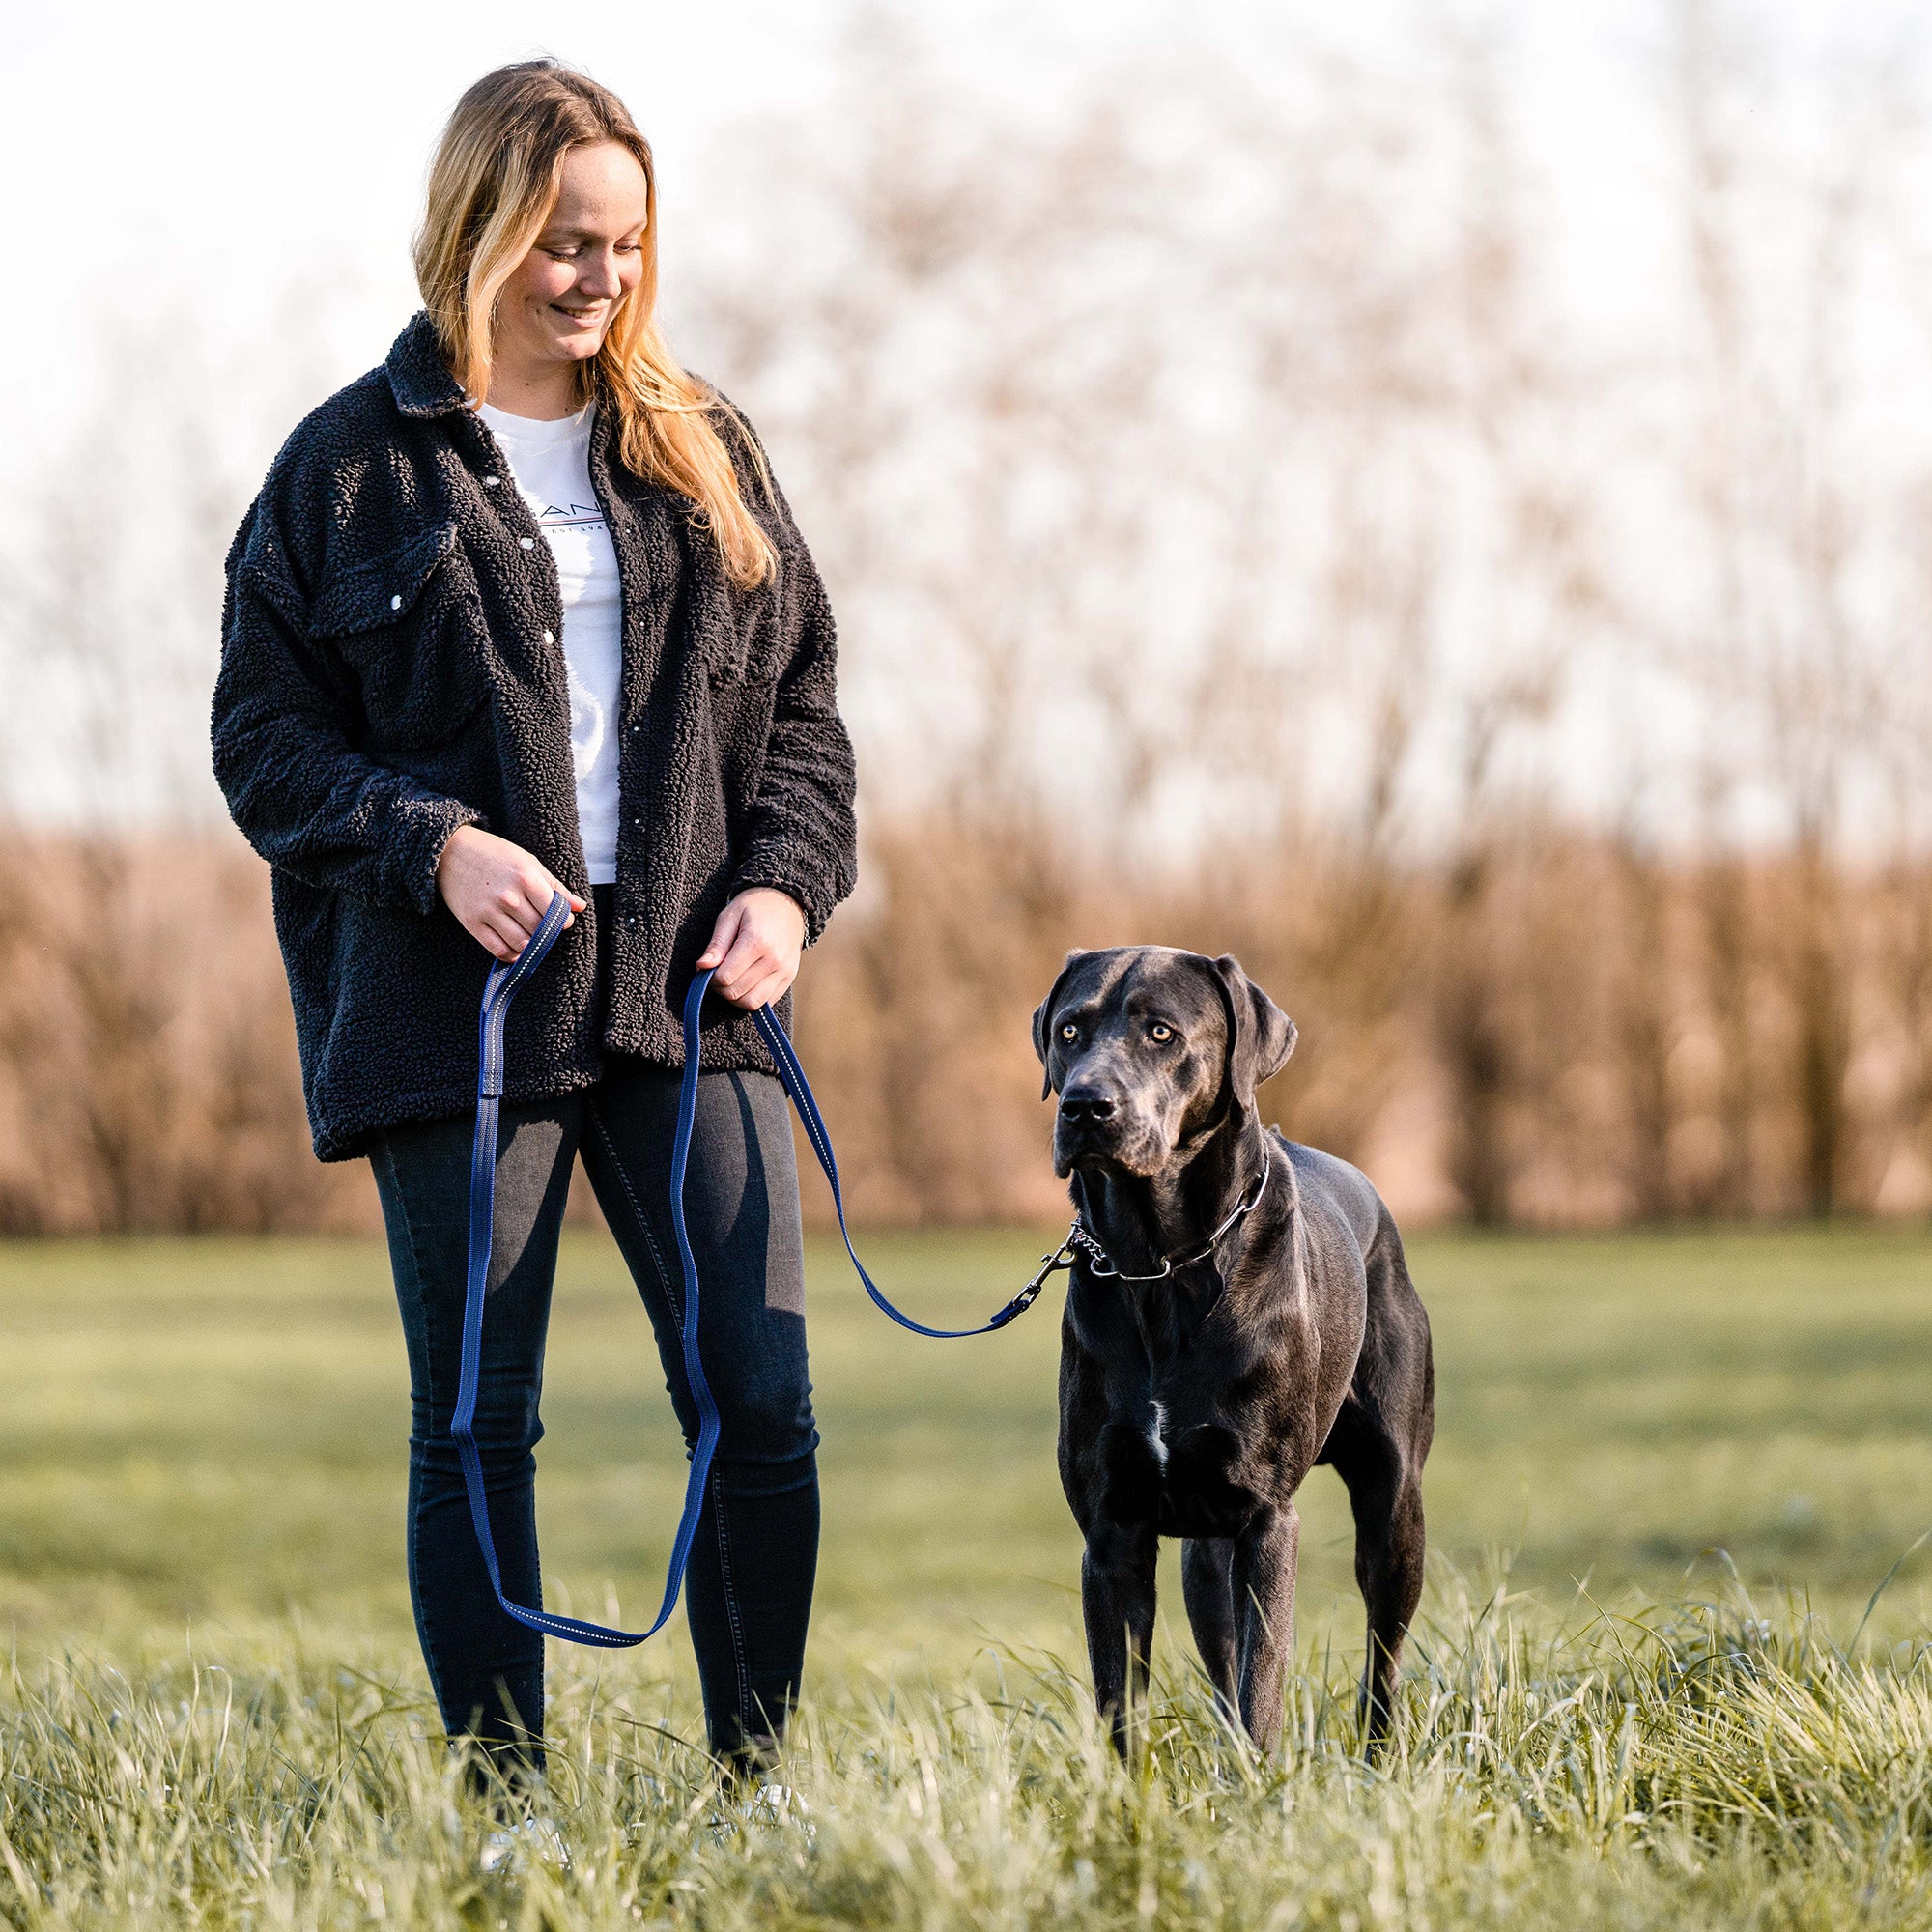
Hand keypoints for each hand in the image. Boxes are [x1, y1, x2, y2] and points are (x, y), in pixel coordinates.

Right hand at [435, 824, 585, 962]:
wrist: (450, 851)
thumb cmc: (493, 854)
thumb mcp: (527, 861)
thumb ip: (554, 885)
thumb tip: (579, 907)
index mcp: (525, 877)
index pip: (554, 911)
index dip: (563, 920)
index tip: (562, 920)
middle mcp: (508, 897)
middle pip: (539, 929)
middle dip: (547, 933)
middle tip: (545, 929)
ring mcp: (489, 911)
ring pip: (521, 943)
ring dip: (531, 946)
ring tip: (531, 937)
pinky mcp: (472, 923)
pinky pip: (498, 949)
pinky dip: (511, 955)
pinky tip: (517, 949)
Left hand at [697, 888, 805, 1009]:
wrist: (787, 903)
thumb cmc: (754, 907)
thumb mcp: (730, 917)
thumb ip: (716, 944)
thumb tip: (702, 967)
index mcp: (757, 942)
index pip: (725, 977)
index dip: (710, 977)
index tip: (709, 967)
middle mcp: (774, 960)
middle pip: (736, 992)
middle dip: (720, 988)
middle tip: (717, 973)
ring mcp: (784, 971)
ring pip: (751, 1003)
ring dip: (735, 997)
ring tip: (731, 979)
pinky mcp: (789, 977)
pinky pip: (766, 1002)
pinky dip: (751, 997)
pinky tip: (746, 982)